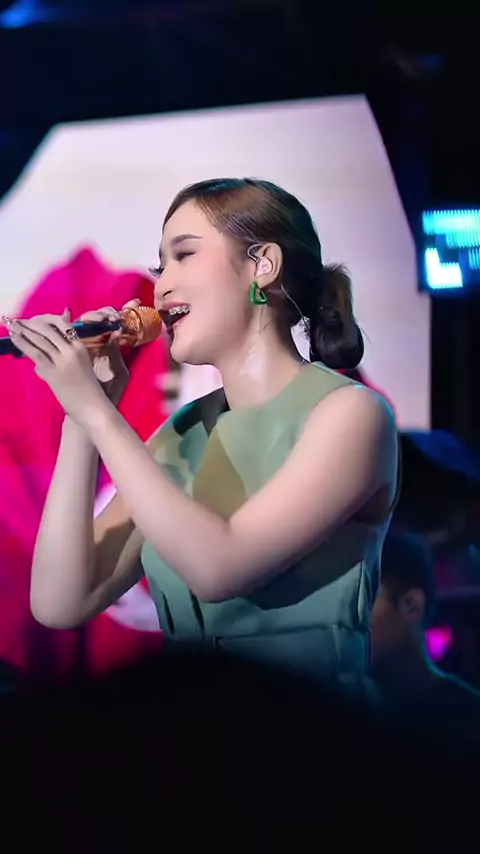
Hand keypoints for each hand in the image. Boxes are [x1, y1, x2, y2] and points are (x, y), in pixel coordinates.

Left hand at [5, 303, 134, 423]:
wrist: (94, 409)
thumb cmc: (99, 392)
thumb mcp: (97, 366)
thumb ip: (86, 353)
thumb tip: (91, 342)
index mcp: (82, 347)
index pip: (63, 325)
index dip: (47, 319)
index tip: (36, 319)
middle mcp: (71, 350)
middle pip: (48, 328)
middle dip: (31, 322)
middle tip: (19, 320)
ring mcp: (61, 360)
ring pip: (40, 338)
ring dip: (24, 329)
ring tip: (12, 324)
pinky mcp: (52, 372)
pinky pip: (35, 353)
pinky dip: (23, 342)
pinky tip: (14, 337)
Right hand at [77, 302, 137, 405]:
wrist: (93, 410)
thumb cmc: (110, 394)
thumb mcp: (119, 373)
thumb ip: (118, 353)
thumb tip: (118, 332)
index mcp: (110, 345)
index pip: (116, 323)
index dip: (125, 311)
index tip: (135, 303)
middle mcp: (96, 341)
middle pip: (98, 319)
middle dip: (105, 313)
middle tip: (112, 316)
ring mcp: (81, 344)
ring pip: (83, 323)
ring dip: (92, 317)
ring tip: (100, 320)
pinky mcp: (68, 350)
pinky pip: (67, 332)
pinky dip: (69, 323)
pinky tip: (79, 322)